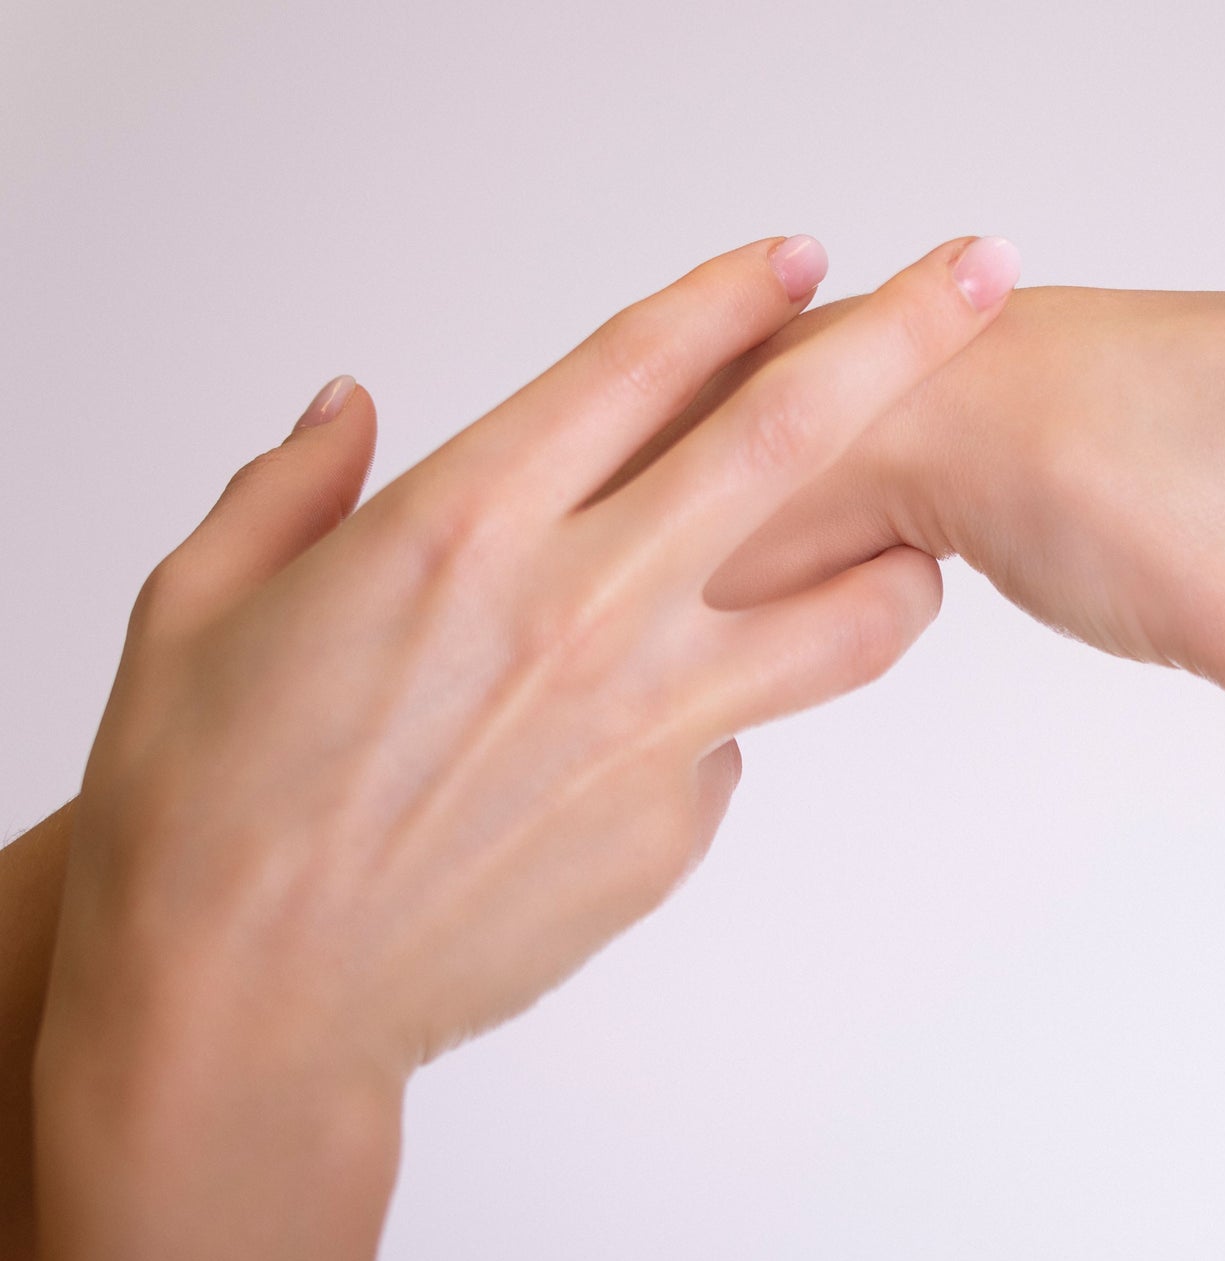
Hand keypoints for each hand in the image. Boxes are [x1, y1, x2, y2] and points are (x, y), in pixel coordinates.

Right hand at [13, 232, 1020, 1260]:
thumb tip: (351, 409)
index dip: (735, 294)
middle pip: (793, 440)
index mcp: (463, 524)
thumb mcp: (201, 607)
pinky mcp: (677, 824)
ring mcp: (650, 725)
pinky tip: (660, 728)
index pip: (639, 363)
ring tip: (922, 546)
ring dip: (906, 562)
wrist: (245, 1006)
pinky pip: (742, 734)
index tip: (805, 255)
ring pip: (853, 618)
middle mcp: (583, 610)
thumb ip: (294, 487)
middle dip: (908, 336)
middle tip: (988, 274)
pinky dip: (731, 705)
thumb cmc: (203, 806)